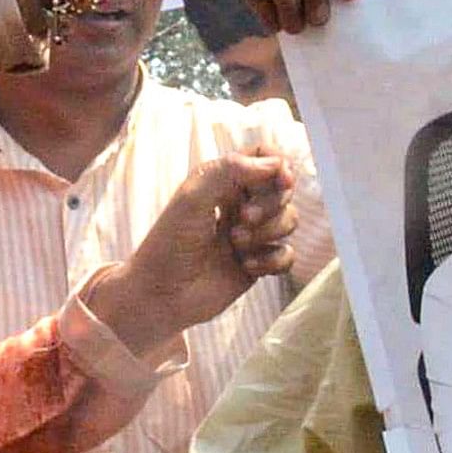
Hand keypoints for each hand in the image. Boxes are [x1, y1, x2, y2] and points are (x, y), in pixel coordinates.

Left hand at [91, 152, 297, 353]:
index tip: (283, 179)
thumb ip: (230, 170)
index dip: (279, 165)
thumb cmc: (169, 243)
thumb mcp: (192, 197)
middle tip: (243, 219)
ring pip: (289, 221)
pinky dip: (271, 260)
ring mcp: (252, 235)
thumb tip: (276, 163)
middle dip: (270, 205)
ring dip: (268, 232)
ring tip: (237, 245)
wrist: (162, 295)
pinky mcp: (259, 263)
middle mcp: (240, 205)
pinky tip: (246, 266)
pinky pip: (287, 255)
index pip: (263, 157)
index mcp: (222, 182)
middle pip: (282, 190)